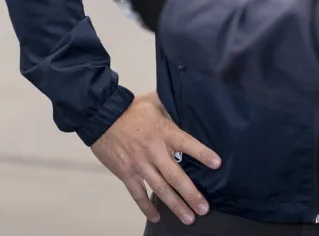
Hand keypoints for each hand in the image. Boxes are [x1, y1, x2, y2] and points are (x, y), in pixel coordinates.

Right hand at [91, 91, 221, 225]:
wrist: (101, 116)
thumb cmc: (130, 108)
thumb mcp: (154, 100)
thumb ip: (171, 106)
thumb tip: (186, 104)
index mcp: (164, 132)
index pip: (187, 144)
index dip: (202, 153)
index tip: (217, 164)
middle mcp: (154, 151)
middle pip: (175, 176)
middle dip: (191, 194)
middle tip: (203, 208)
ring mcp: (139, 164)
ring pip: (160, 189)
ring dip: (175, 205)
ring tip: (188, 218)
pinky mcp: (126, 173)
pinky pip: (138, 193)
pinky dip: (147, 207)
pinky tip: (157, 217)